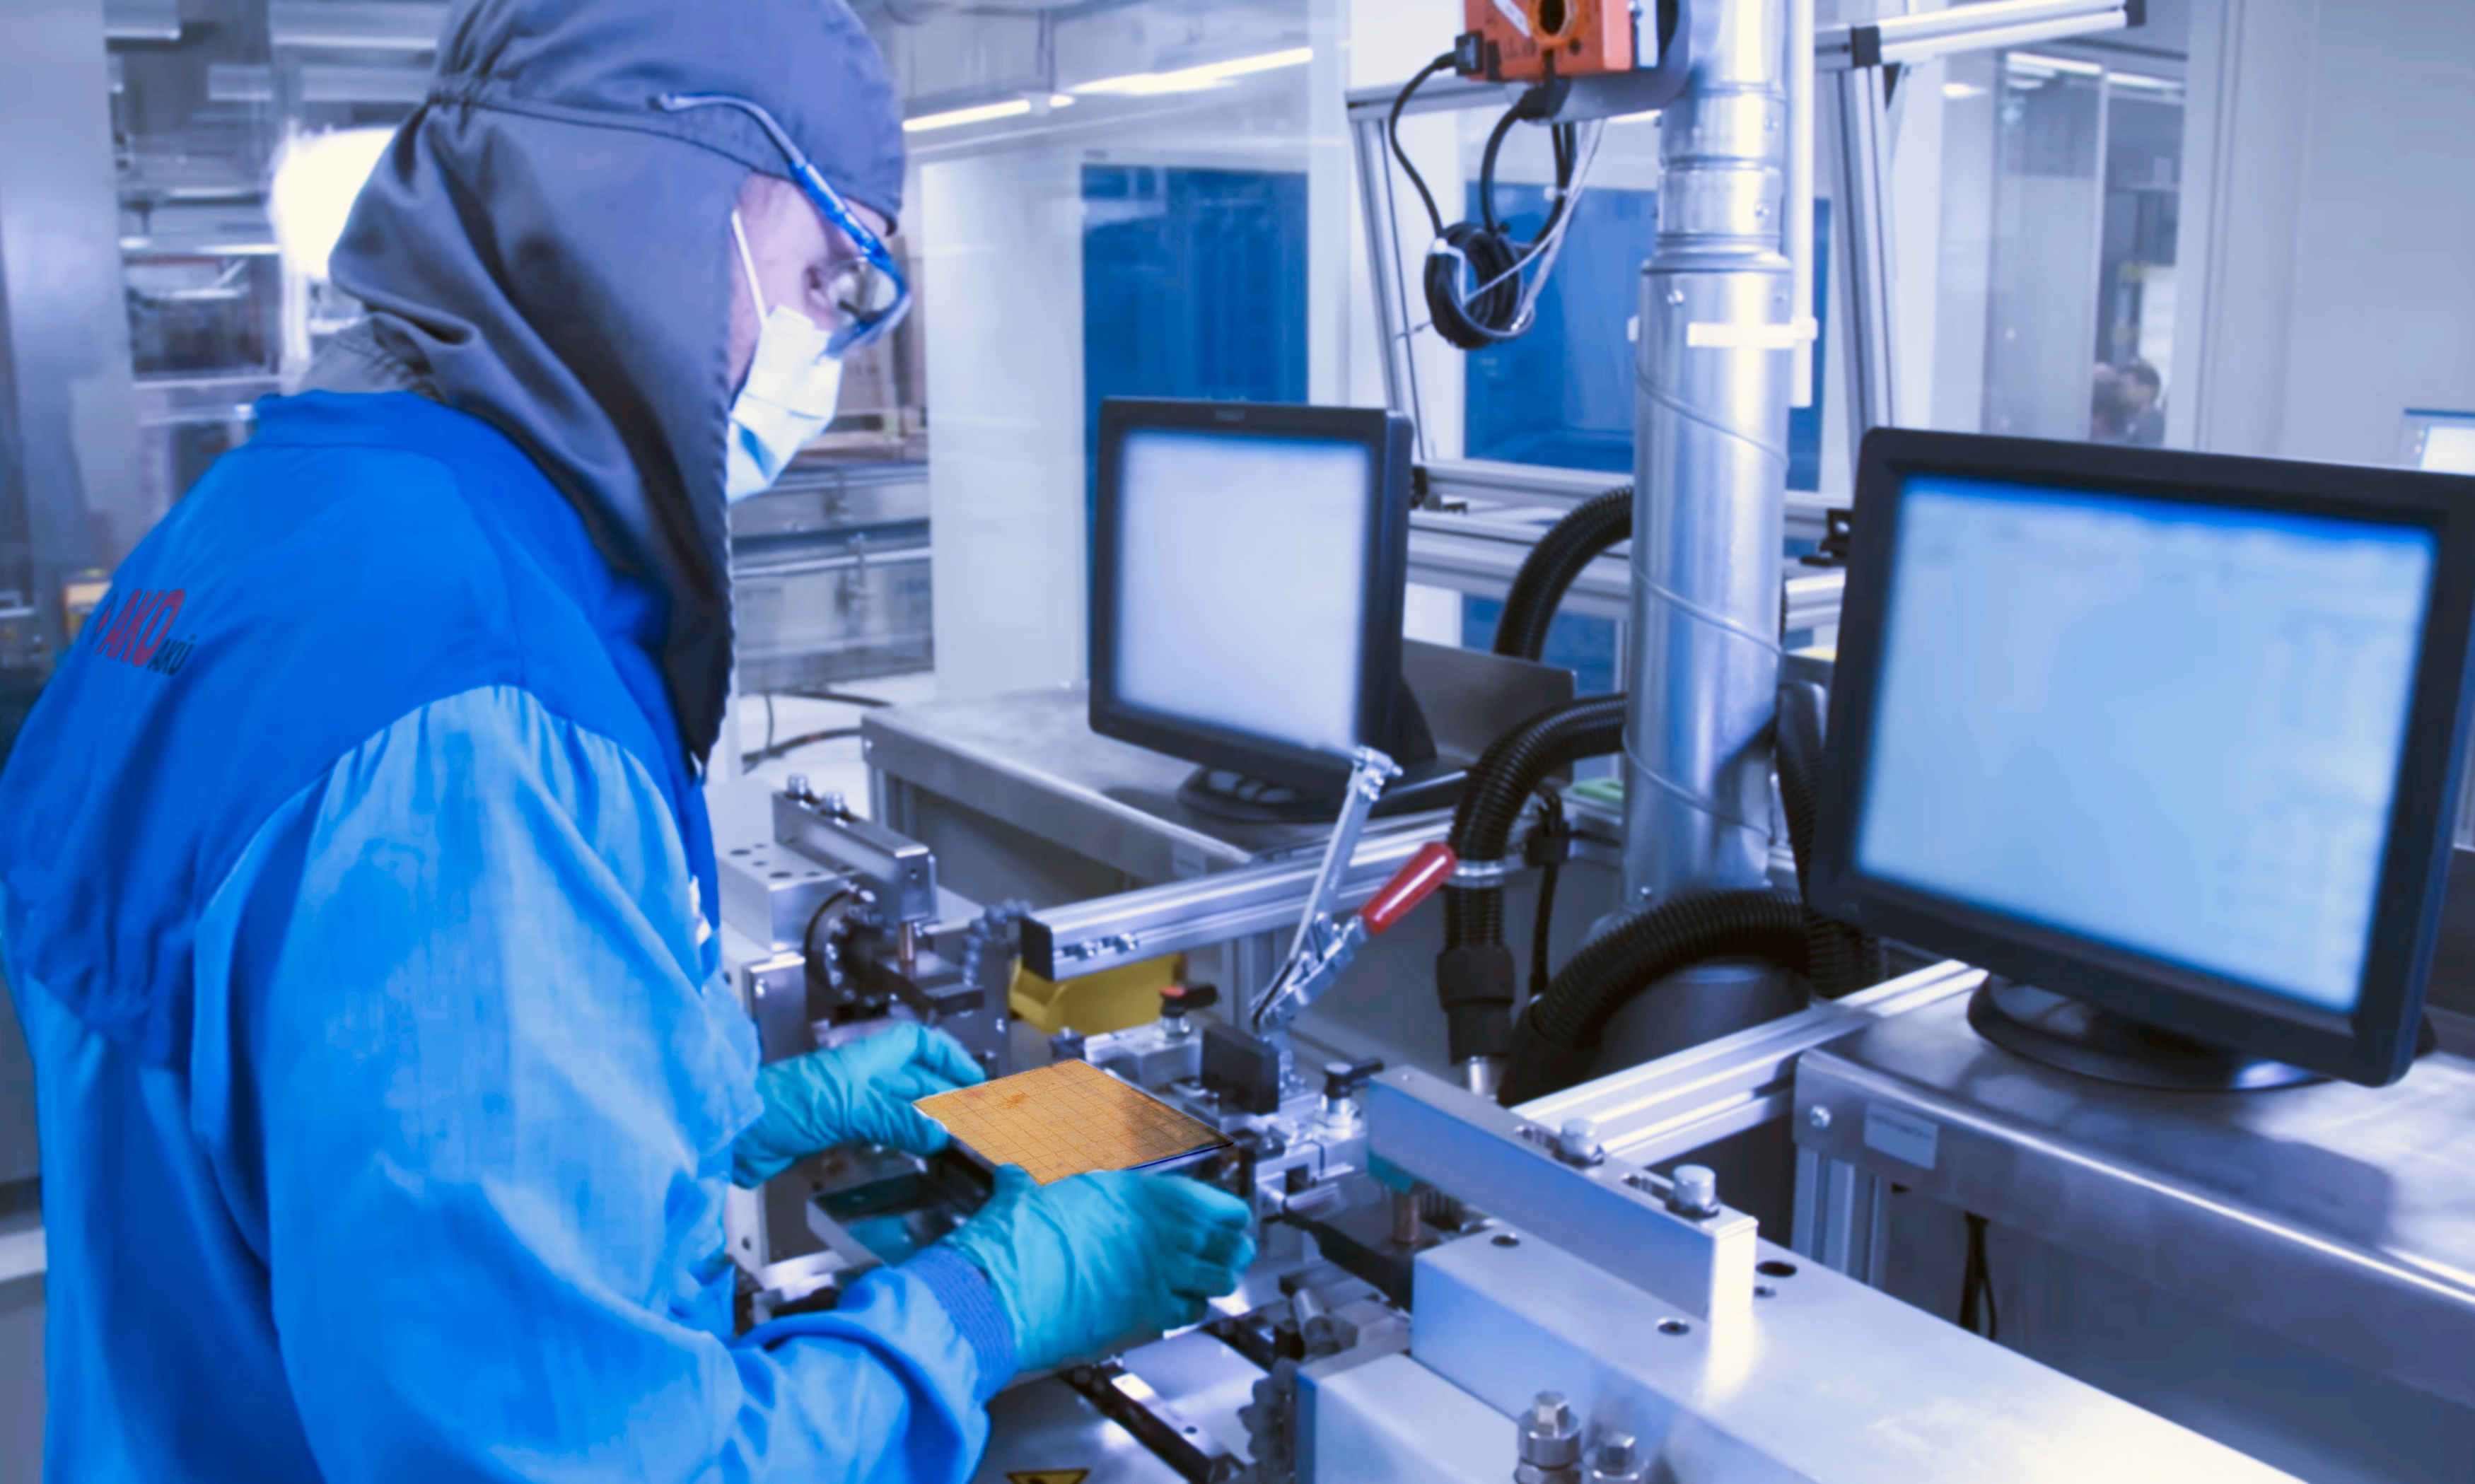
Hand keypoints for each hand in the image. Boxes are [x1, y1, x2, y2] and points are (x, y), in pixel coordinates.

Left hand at [731, 1022, 984, 1185]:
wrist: (732, 1132)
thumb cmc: (779, 1104)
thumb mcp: (847, 1108)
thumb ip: (895, 1120)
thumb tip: (940, 1132)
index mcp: (864, 1060)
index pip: (915, 1043)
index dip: (946, 1056)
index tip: (972, 1077)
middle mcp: (858, 1079)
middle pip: (913, 1081)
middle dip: (945, 1096)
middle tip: (975, 1119)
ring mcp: (844, 1106)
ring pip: (897, 1109)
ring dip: (925, 1122)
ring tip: (953, 1139)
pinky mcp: (830, 1134)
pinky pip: (877, 1134)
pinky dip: (900, 1141)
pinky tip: (914, 1153)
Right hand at [938, 1167, 1255, 1374]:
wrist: (1004, 1291)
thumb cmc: (1016, 1242)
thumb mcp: (1025, 1197)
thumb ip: (1026, 1186)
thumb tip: (1013, 1180)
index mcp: (1138, 1194)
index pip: (1211, 1202)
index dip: (1226, 1212)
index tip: (1227, 1217)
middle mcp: (1159, 1232)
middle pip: (1227, 1241)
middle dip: (1234, 1246)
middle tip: (1233, 1249)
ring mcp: (1157, 1275)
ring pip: (1219, 1278)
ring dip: (1219, 1278)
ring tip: (1215, 1277)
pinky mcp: (1146, 1314)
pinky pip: (1190, 1311)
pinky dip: (1192, 1308)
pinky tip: (1182, 1305)